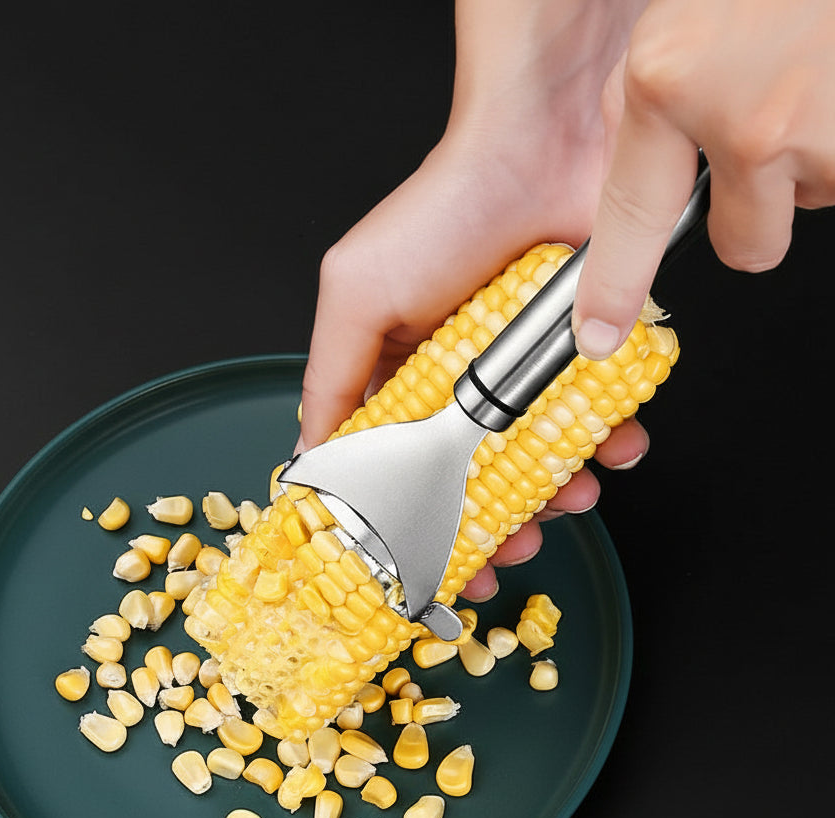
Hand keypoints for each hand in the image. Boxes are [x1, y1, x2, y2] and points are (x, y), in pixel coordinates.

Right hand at [297, 0, 650, 600]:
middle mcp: (460, 385)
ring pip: (541, 464)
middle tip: (505, 554)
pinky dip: (611, 444)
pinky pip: (601, 421)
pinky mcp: (581, 359)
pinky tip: (615, 448)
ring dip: (557, 495)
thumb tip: (310, 456)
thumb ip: (329, 377)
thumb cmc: (442, 211)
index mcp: (400, 379)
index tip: (429, 565)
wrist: (545, 143)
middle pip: (473, 480)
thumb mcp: (355, 294)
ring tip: (570, 498)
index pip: (398, 468)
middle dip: (491, 529)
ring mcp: (524, 376)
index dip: (412, 522)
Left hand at [573, 0, 834, 358]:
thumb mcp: (683, 12)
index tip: (599, 336)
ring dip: (819, 156)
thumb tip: (645, 153)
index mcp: (673, 78)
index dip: (614, 288)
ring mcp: (824, 127)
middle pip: (747, 243)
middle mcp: (747, 117)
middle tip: (772, 131)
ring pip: (817, 196)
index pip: (631, 219)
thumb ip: (655, 90)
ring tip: (817, 74)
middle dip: (760, 207)